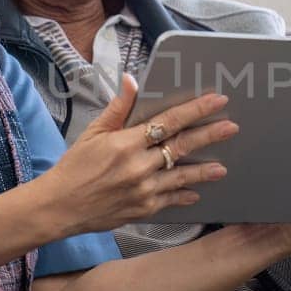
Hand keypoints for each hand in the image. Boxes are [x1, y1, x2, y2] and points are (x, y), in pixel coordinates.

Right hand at [38, 74, 236, 234]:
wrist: (59, 207)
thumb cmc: (74, 167)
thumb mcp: (93, 132)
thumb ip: (119, 108)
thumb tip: (132, 81)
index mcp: (125, 143)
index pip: (168, 122)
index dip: (195, 110)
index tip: (216, 100)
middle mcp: (138, 167)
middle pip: (181, 147)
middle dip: (209, 135)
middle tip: (231, 127)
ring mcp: (142, 190)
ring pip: (181, 177)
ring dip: (203, 171)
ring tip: (222, 167)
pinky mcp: (143, 209)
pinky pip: (170, 200)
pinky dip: (183, 195)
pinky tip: (195, 191)